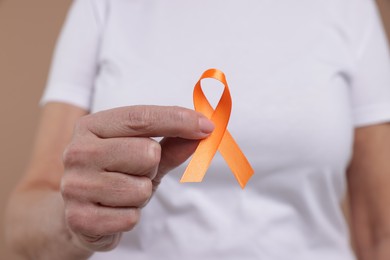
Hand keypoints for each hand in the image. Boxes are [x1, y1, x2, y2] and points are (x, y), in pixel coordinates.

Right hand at [61, 105, 213, 251]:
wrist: (80, 212)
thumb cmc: (116, 175)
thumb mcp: (143, 155)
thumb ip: (172, 143)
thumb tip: (203, 131)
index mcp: (91, 126)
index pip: (140, 117)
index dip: (177, 120)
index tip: (206, 125)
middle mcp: (77, 152)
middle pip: (147, 153)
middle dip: (152, 166)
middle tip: (137, 172)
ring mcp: (75, 185)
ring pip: (141, 189)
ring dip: (141, 194)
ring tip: (123, 193)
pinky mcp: (79, 218)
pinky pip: (130, 218)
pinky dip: (130, 216)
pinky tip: (115, 211)